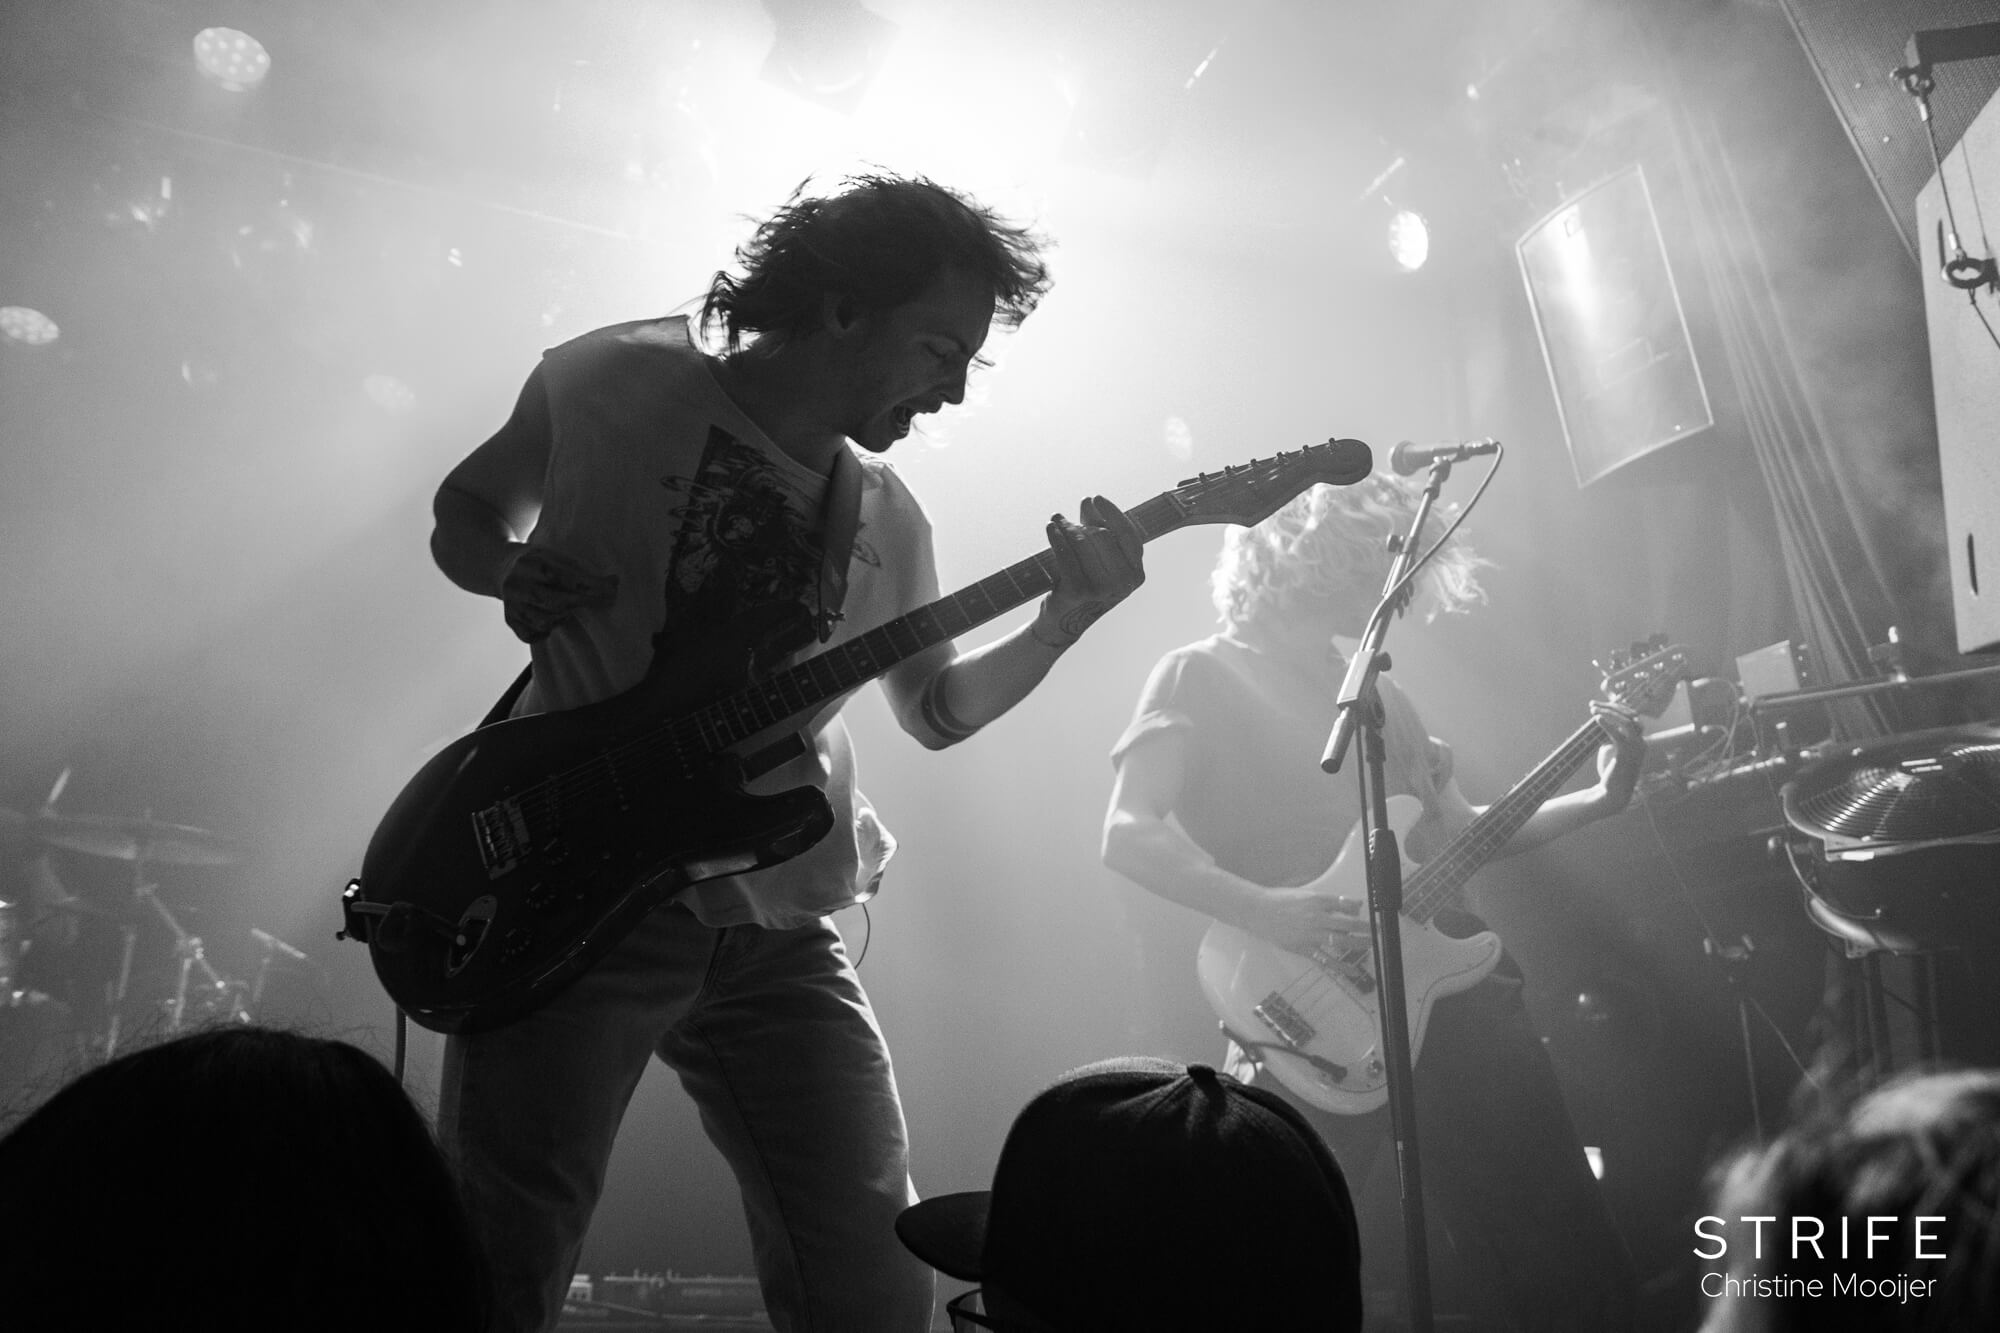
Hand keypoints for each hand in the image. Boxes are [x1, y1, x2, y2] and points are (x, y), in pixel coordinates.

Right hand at [498, 546, 618, 642]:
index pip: (564, 577)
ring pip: (546, 621)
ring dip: (563, 616)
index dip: (590, 586)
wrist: (502, 567)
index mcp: (531, 563)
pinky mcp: (509, 620)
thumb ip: (582, 569)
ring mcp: (511, 604)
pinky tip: (551, 619)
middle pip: (556, 602)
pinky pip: (532, 635)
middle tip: (601, 601)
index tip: (611, 590)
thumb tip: (614, 582)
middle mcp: (517, 584)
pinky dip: (546, 631)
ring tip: (568, 607)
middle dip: (582, 603)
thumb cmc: (541, 562)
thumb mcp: (557, 556)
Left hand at [1033, 495, 1143, 646]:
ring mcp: (1102, 588)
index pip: (1128, 535)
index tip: (1095, 498)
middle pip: (1104, 537)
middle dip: (1082, 522)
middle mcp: (1124, 583)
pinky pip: (1066, 555)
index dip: (1112, 513)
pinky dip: (1057, 538)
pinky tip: (1051, 528)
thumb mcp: (1097, 560)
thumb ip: (1097, 530)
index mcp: (1136, 574)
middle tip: (1063, 516)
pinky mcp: (1079, 591)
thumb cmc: (1084, 585)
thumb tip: (1089, 501)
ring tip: (1055, 519)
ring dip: (1066, 527)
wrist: (1065, 623)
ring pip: (1083, 544)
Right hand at [1244, 887, 1371, 958]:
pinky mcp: (1304, 949)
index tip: (1368, 913)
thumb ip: (1328, 901)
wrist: (1259, 912)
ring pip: (1340, 941)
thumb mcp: (1305, 895)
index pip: (1344, 904)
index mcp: (1317, 901)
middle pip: (1347, 924)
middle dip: (1365, 928)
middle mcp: (1317, 917)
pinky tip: (1352, 971)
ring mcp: (1311, 934)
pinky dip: (1340, 966)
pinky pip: (1325, 959)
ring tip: (1370, 946)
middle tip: (1377, 932)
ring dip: (1358, 944)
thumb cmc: (1280, 900)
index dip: (1358, 909)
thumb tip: (1351, 905)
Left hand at [1591, 700, 1645, 812]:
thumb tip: (1602, 721)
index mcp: (1640, 741)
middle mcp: (1641, 742)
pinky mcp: (1626, 755)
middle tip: (1592, 704)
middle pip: (1630, 716)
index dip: (1616, 707)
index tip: (1599, 704)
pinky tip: (1597, 719)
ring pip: (1627, 722)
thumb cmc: (1612, 773)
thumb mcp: (1613, 752)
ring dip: (1609, 712)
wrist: (1615, 794)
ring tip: (1593, 709)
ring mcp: (1636, 748)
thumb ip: (1613, 738)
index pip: (1631, 716)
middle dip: (1611, 707)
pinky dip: (1608, 725)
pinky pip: (1619, 735)